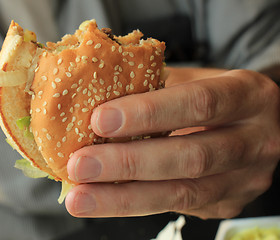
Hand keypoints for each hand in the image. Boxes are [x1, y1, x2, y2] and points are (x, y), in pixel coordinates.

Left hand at [65, 67, 279, 218]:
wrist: (257, 125)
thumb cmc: (215, 95)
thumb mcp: (195, 80)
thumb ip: (156, 88)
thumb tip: (96, 98)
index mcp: (247, 96)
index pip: (200, 103)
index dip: (149, 113)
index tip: (100, 120)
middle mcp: (255, 141)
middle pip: (191, 157)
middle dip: (128, 164)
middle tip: (80, 165)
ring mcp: (245, 179)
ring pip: (183, 194)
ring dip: (124, 198)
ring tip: (81, 197)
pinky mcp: (228, 203)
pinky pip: (178, 206)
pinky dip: (135, 203)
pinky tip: (104, 200)